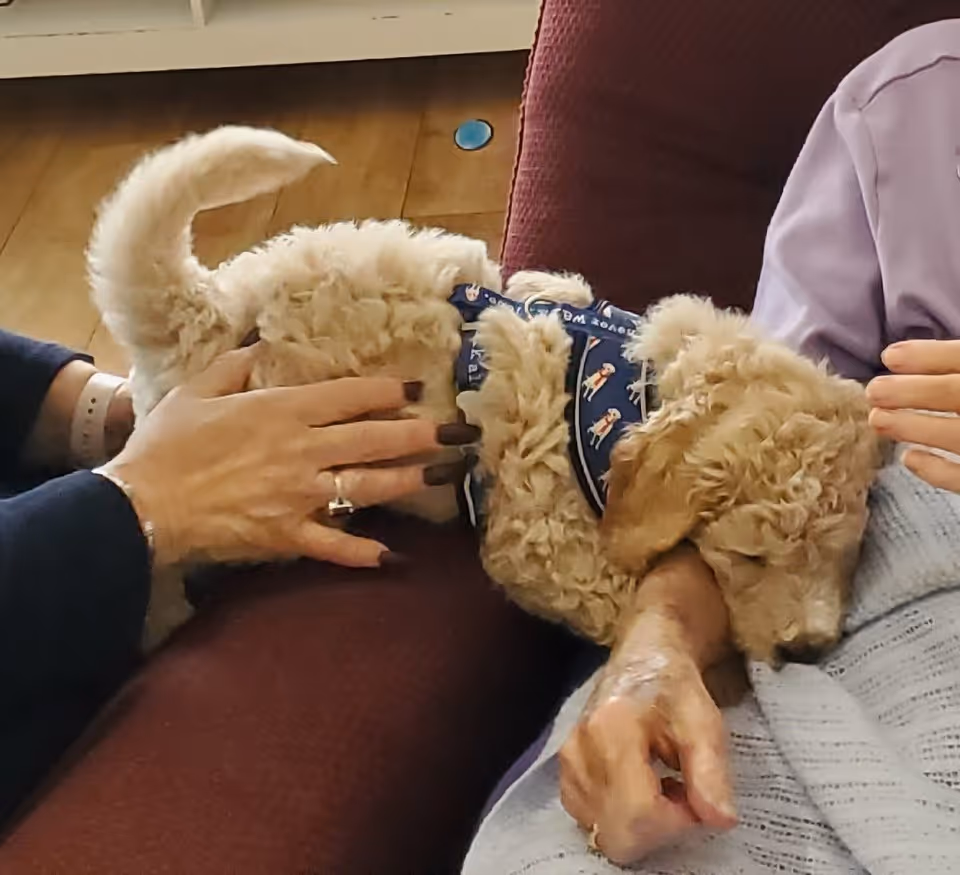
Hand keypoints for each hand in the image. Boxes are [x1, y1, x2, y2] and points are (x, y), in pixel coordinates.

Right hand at [103, 345, 475, 567]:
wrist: (143, 504)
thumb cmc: (168, 443)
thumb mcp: (197, 390)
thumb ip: (235, 366)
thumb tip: (260, 345)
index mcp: (283, 410)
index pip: (351, 396)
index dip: (390, 390)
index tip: (417, 389)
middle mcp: (303, 449)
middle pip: (375, 439)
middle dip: (421, 435)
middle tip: (458, 435)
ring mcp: (299, 494)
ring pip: (368, 486)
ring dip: (409, 481)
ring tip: (442, 476)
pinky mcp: (288, 533)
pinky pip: (334, 544)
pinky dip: (361, 552)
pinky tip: (390, 556)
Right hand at [559, 613, 736, 864]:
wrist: (643, 656)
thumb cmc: (674, 686)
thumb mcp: (704, 722)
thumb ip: (711, 773)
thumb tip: (719, 820)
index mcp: (612, 731)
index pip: (639, 814)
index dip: (677, 822)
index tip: (697, 799)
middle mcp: (579, 751)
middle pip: (617, 834)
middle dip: (659, 828)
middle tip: (681, 794)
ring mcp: (566, 763)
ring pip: (605, 832)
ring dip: (641, 823)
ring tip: (661, 786)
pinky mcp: (563, 771)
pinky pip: (591, 819)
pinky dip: (620, 816)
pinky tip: (640, 787)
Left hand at [867, 340, 959, 490]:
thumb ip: (956, 365)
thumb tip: (925, 358)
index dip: (930, 355)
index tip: (889, 356)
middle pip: (956, 394)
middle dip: (913, 391)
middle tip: (873, 391)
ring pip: (958, 435)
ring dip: (915, 427)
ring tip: (878, 420)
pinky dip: (938, 471)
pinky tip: (909, 459)